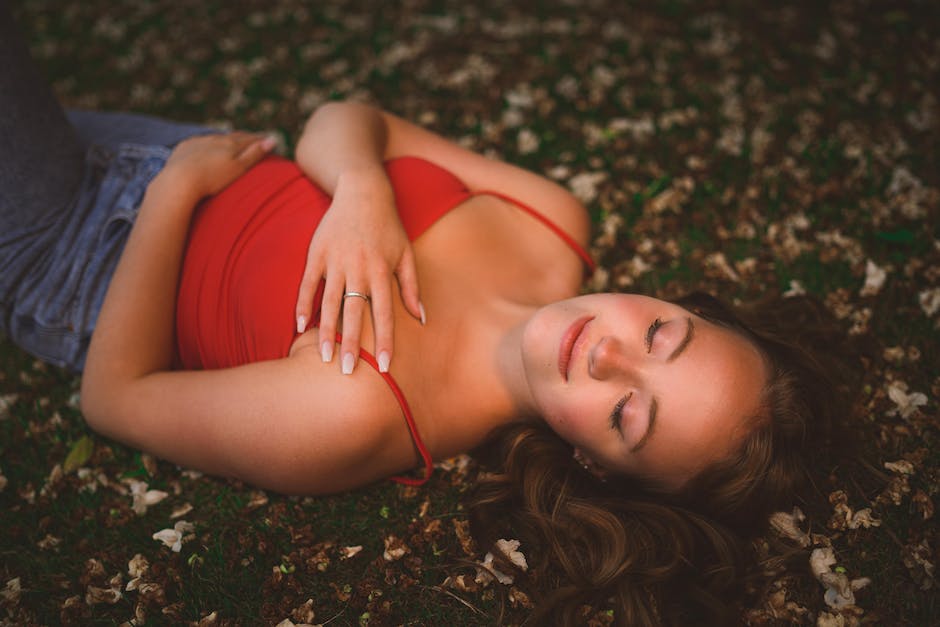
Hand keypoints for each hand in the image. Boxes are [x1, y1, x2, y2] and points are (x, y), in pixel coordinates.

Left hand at [160, 132, 275, 200]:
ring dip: (225, 139)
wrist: (179, 181)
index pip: (249, 139)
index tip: (269, 139)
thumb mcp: (239, 168)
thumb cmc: (212, 178)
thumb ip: (255, 154)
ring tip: (230, 142)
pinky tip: (205, 147)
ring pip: (215, 138)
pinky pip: (198, 142)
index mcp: (230, 144)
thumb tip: (273, 139)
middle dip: (244, 137)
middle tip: (253, 138)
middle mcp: (215, 138)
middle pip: (233, 136)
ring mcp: (198, 142)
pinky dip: (206, 144)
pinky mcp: (184, 148)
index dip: (260, 139)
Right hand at [294, 167, 423, 374]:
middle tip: (348, 373)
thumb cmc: (388, 227)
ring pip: (329, 302)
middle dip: (351, 344)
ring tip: (324, 357)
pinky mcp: (317, 253)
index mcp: (382, 271)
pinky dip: (302, 304)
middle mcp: (359, 268)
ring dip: (326, 331)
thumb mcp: (406, 254)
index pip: (384, 314)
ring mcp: (335, 261)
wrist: (362, 192)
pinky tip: (299, 326)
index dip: (384, 341)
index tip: (384, 366)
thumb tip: (421, 319)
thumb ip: (411, 287)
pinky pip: (308, 283)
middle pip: (354, 313)